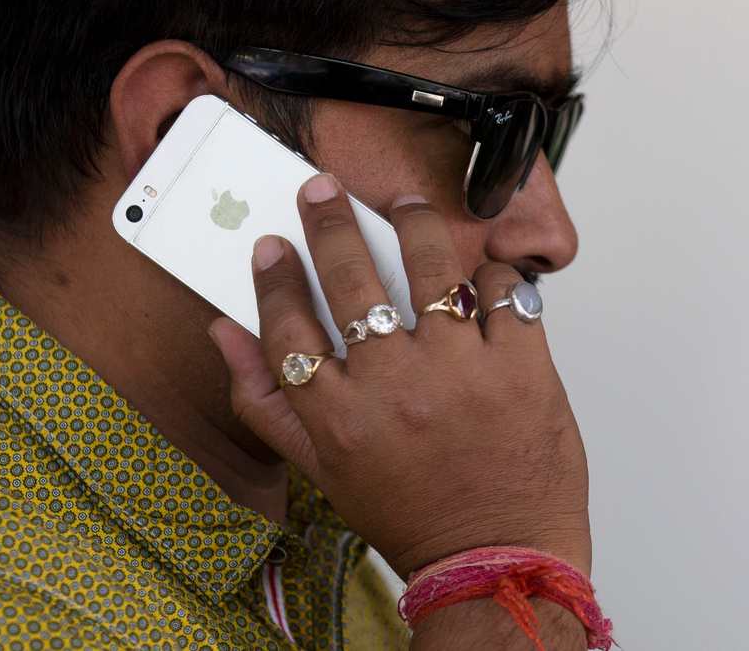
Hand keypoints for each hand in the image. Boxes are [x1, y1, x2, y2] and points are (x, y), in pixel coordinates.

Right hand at [210, 174, 589, 580]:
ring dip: (411, 223)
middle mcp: (395, 387)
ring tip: (404, 205)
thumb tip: (226, 332)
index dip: (275, 277)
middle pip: (350, 281)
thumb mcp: (319, 468)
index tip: (272, 246)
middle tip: (322, 190)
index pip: (289, 325)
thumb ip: (263, 402)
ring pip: (429, 267)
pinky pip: (506, 293)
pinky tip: (479, 278)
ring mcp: (462, 372)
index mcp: (338, 417)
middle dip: (330, 223)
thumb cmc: (407, 513)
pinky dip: (492, 277)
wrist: (496, 558)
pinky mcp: (522, 368)